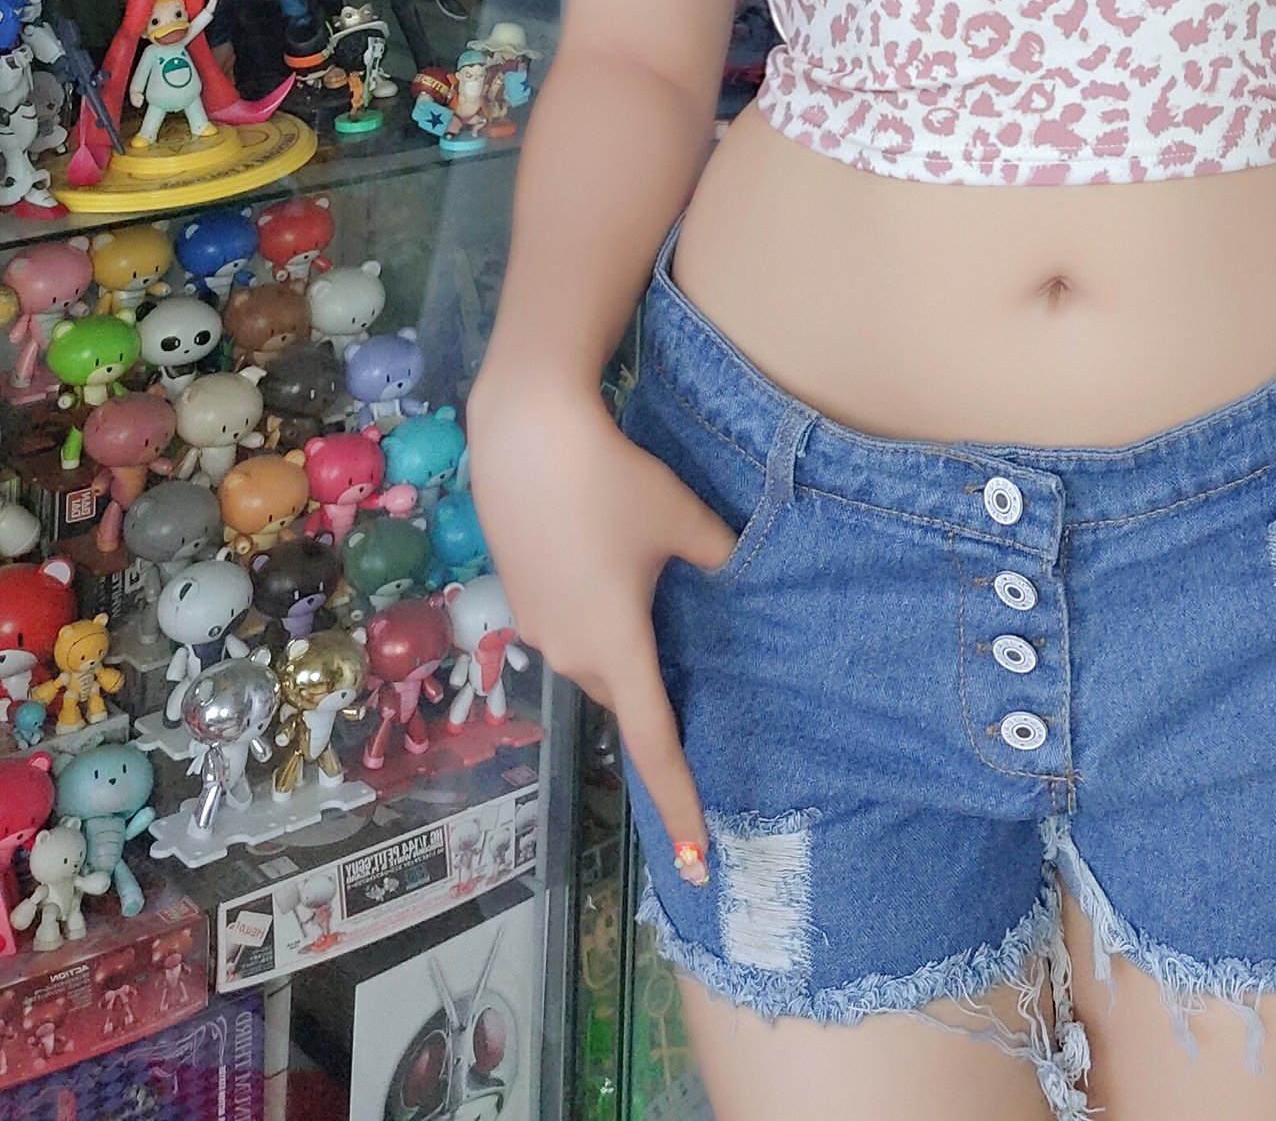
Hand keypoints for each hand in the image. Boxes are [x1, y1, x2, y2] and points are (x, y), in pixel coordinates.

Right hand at [464, 369, 734, 875]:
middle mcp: (571, 654)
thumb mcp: (684, 519)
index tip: (697, 859)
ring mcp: (538, 628)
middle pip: (625, 700)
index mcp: (617, 649)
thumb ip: (719, 558)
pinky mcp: (522, 598)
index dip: (680, 803)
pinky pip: (571, 633)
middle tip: (698, 713)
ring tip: (658, 632)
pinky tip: (614, 583)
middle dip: (657, 711)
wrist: (525, 436)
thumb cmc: (613, 481)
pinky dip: (599, 629)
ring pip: (596, 664)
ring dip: (626, 661)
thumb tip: (734, 572)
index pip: (654, 746)